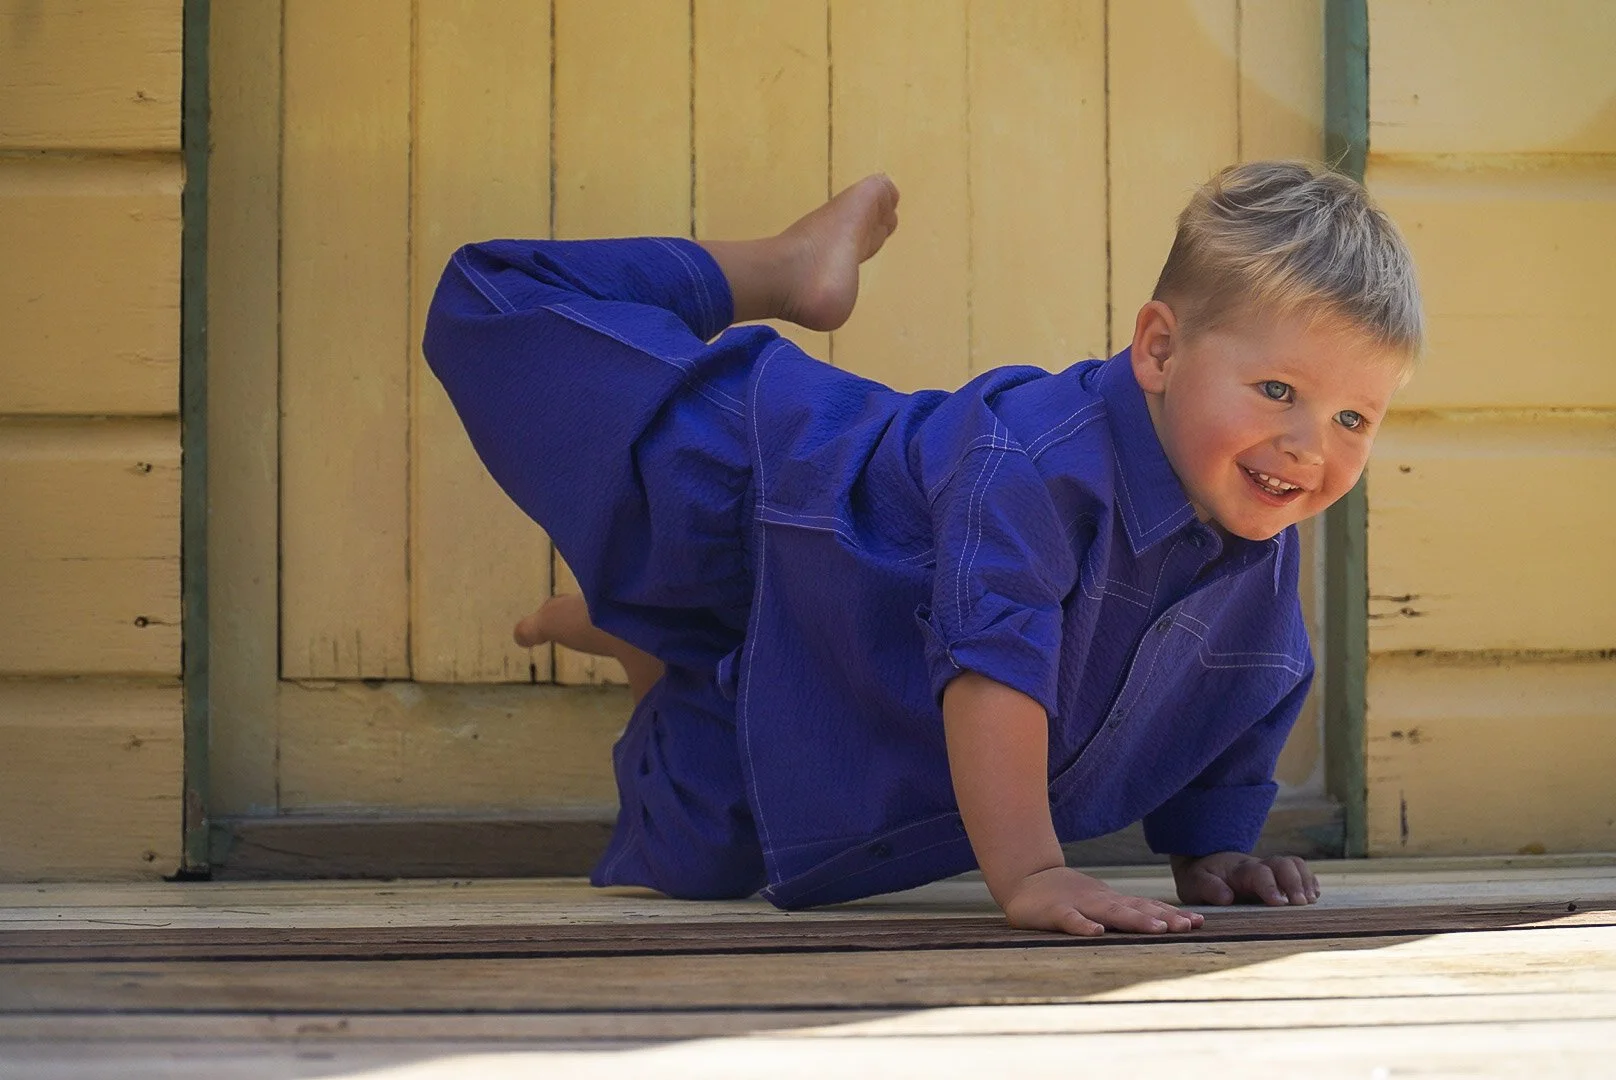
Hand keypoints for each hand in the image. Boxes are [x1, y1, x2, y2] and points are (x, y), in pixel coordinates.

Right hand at [1002, 865, 1205, 936]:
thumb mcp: (1098, 902)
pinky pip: (1070, 920)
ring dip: (1135, 920)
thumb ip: (1122, 912)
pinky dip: (1083, 926)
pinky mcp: (1055, 912)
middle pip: (1136, 909)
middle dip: (1163, 918)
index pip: (1147, 906)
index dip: (1172, 914)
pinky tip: (1096, 933)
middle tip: (1189, 926)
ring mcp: (1079, 904)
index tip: (1199, 922)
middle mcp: (1101, 901)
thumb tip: (1159, 922)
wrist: (1025, 876)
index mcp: (1111, 902)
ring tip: (1157, 928)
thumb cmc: (1066, 895)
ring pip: (1111, 912)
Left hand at [1171, 851, 1319, 905]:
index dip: (1271, 886)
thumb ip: (1208, 888)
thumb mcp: (1195, 883)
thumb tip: (1227, 897)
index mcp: (1238, 870)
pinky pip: (1298, 870)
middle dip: (1295, 883)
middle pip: (1283, 864)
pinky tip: (1314, 895)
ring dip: (1306, 881)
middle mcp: (1257, 866)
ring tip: (1311, 901)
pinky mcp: (1277, 876)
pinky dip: (1309, 881)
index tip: (1279, 903)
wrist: (1202, 865)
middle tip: (1301, 904)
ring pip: (1294, 865)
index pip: (1259, 873)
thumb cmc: (1200, 878)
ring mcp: (1270, 870)